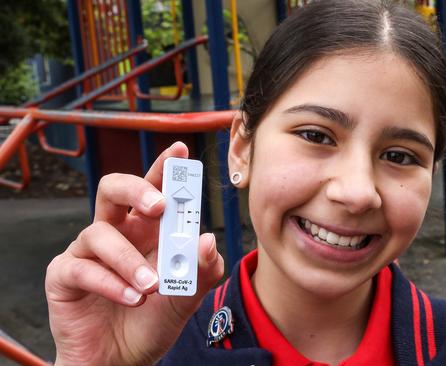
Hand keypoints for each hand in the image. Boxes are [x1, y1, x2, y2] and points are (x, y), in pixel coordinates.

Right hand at [45, 142, 223, 364]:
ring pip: (99, 233)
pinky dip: (111, 283)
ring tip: (152, 286)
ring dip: (129, 260)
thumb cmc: (154, 320)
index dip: (165, 168)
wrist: (123, 361)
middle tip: (159, 206)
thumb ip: (203, 270)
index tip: (181, 152)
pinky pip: (82, 269)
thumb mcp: (188, 296)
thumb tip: (207, 239)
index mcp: (148, 230)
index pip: (155, 189)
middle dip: (137, 189)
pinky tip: (132, 299)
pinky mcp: (65, 276)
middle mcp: (117, 232)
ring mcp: (88, 252)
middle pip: (114, 188)